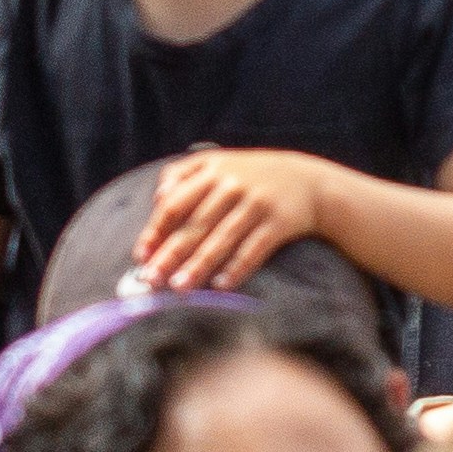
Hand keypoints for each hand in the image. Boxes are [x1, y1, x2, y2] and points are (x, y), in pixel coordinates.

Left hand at [136, 145, 336, 292]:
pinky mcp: (280, 222)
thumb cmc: (253, 177)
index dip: (156, 231)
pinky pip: (254, 249)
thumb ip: (184, 173)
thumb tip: (157, 199)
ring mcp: (258, 203)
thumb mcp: (220, 163)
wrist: (311, 182)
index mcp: (214, 170)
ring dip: (198, 265)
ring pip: (222, 239)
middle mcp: (235, 184)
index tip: (141, 256)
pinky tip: (220, 286)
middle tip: (151, 280)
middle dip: (171, 254)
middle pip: (195, 224)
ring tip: (179, 288)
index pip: (176, 203)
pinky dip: (237, 268)